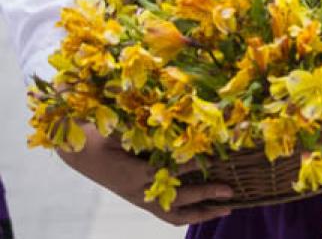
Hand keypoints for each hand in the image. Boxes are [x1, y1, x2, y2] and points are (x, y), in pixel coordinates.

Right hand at [57, 125, 232, 225]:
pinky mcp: (143, 201)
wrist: (84, 152)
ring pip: (175, 214)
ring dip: (202, 211)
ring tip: (227, 205)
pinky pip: (169, 215)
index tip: (207, 157)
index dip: (187, 166)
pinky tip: (208, 208)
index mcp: (132, 172)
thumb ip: (147, 127)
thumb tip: (177, 114)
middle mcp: (138, 190)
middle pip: (176, 198)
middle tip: (229, 187)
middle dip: (204, 193)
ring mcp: (141, 199)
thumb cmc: (105, 134)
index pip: (165, 173)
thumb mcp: (123, 127)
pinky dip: (189, 213)